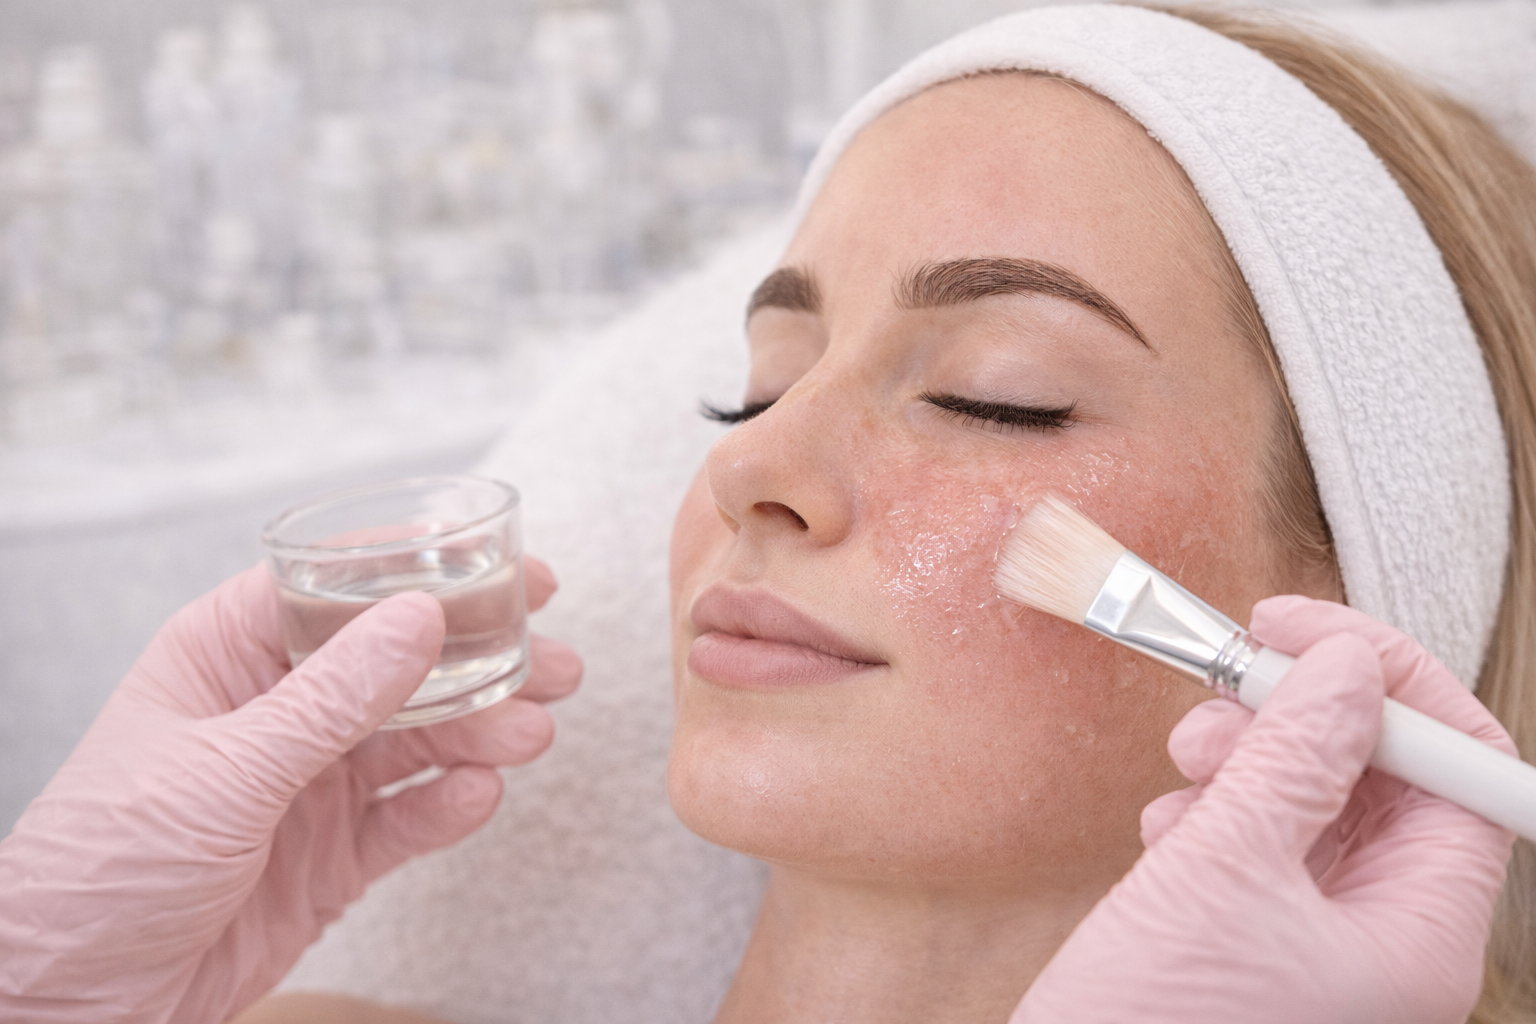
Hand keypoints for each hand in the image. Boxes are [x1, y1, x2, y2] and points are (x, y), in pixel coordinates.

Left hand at [0, 558, 580, 1023]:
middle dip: (479, 661)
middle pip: (398, 665)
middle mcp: (276, 710)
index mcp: (228, 656)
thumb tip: (420, 619)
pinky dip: (448, 806)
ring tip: (531, 733)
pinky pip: (407, 817)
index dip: (426, 573)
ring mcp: (306, 783)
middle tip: (552, 663)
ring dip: (480, 731)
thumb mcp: (224, 769)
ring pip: (416, 739)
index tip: (511, 570)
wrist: (75, 1004)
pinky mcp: (330, 854)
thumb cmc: (103, 867)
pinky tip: (479, 796)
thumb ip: (331, 699)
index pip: (338, 587)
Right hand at [1014, 596, 1513, 1023]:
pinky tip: (1170, 826)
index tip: (1306, 636)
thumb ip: (1293, 759)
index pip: (1462, 774)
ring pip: (1316, 806)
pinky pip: (1264, 846)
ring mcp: (1321, 946)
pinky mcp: (1259, 944)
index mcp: (1417, 936)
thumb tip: (1348, 667)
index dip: (1394, 687)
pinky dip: (1215, 811)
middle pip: (1388, 781)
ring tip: (1189, 758)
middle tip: (1229, 681)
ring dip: (1251, 759)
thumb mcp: (1224, 872)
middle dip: (1306, 717)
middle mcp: (1385, 941)